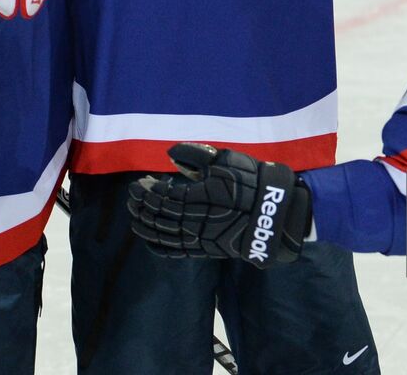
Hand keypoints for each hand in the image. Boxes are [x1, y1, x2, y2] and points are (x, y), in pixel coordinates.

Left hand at [127, 142, 311, 267]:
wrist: (273, 213)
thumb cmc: (250, 182)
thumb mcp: (224, 159)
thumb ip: (194, 154)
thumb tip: (170, 154)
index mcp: (195, 197)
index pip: (161, 196)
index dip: (146, 190)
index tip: (138, 183)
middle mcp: (192, 221)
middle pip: (158, 216)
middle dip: (142, 206)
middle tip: (133, 197)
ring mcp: (197, 238)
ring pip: (162, 235)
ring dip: (145, 226)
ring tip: (135, 217)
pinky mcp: (204, 250)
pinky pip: (174, 252)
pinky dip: (158, 246)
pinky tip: (149, 240)